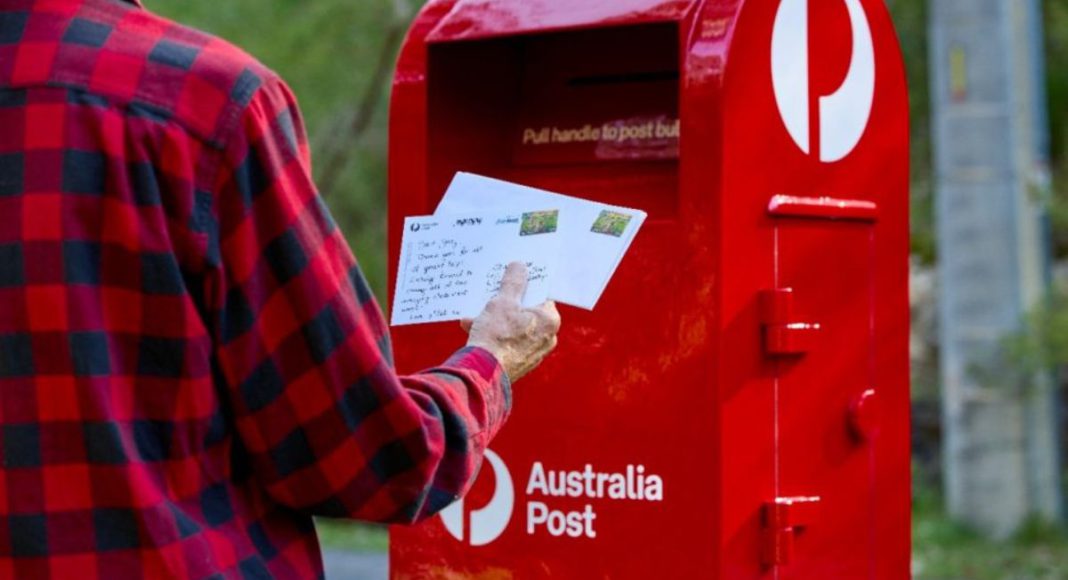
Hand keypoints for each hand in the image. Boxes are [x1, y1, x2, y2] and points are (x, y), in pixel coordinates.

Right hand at [462, 262, 560, 381]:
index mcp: (550, 321)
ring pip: (514, 328)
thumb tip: (519, 266)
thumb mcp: (503, 301)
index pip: (542, 296)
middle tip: (493, 296)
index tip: (514, 280)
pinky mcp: (518, 364)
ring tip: (476, 315)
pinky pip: (507, 343)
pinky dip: (493, 335)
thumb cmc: (497, 334)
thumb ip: (513, 281)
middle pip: (527, 312)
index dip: (527, 286)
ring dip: (495, 319)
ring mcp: (533, 354)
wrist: (483, 373)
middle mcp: (547, 339)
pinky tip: (472, 328)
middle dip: (507, 304)